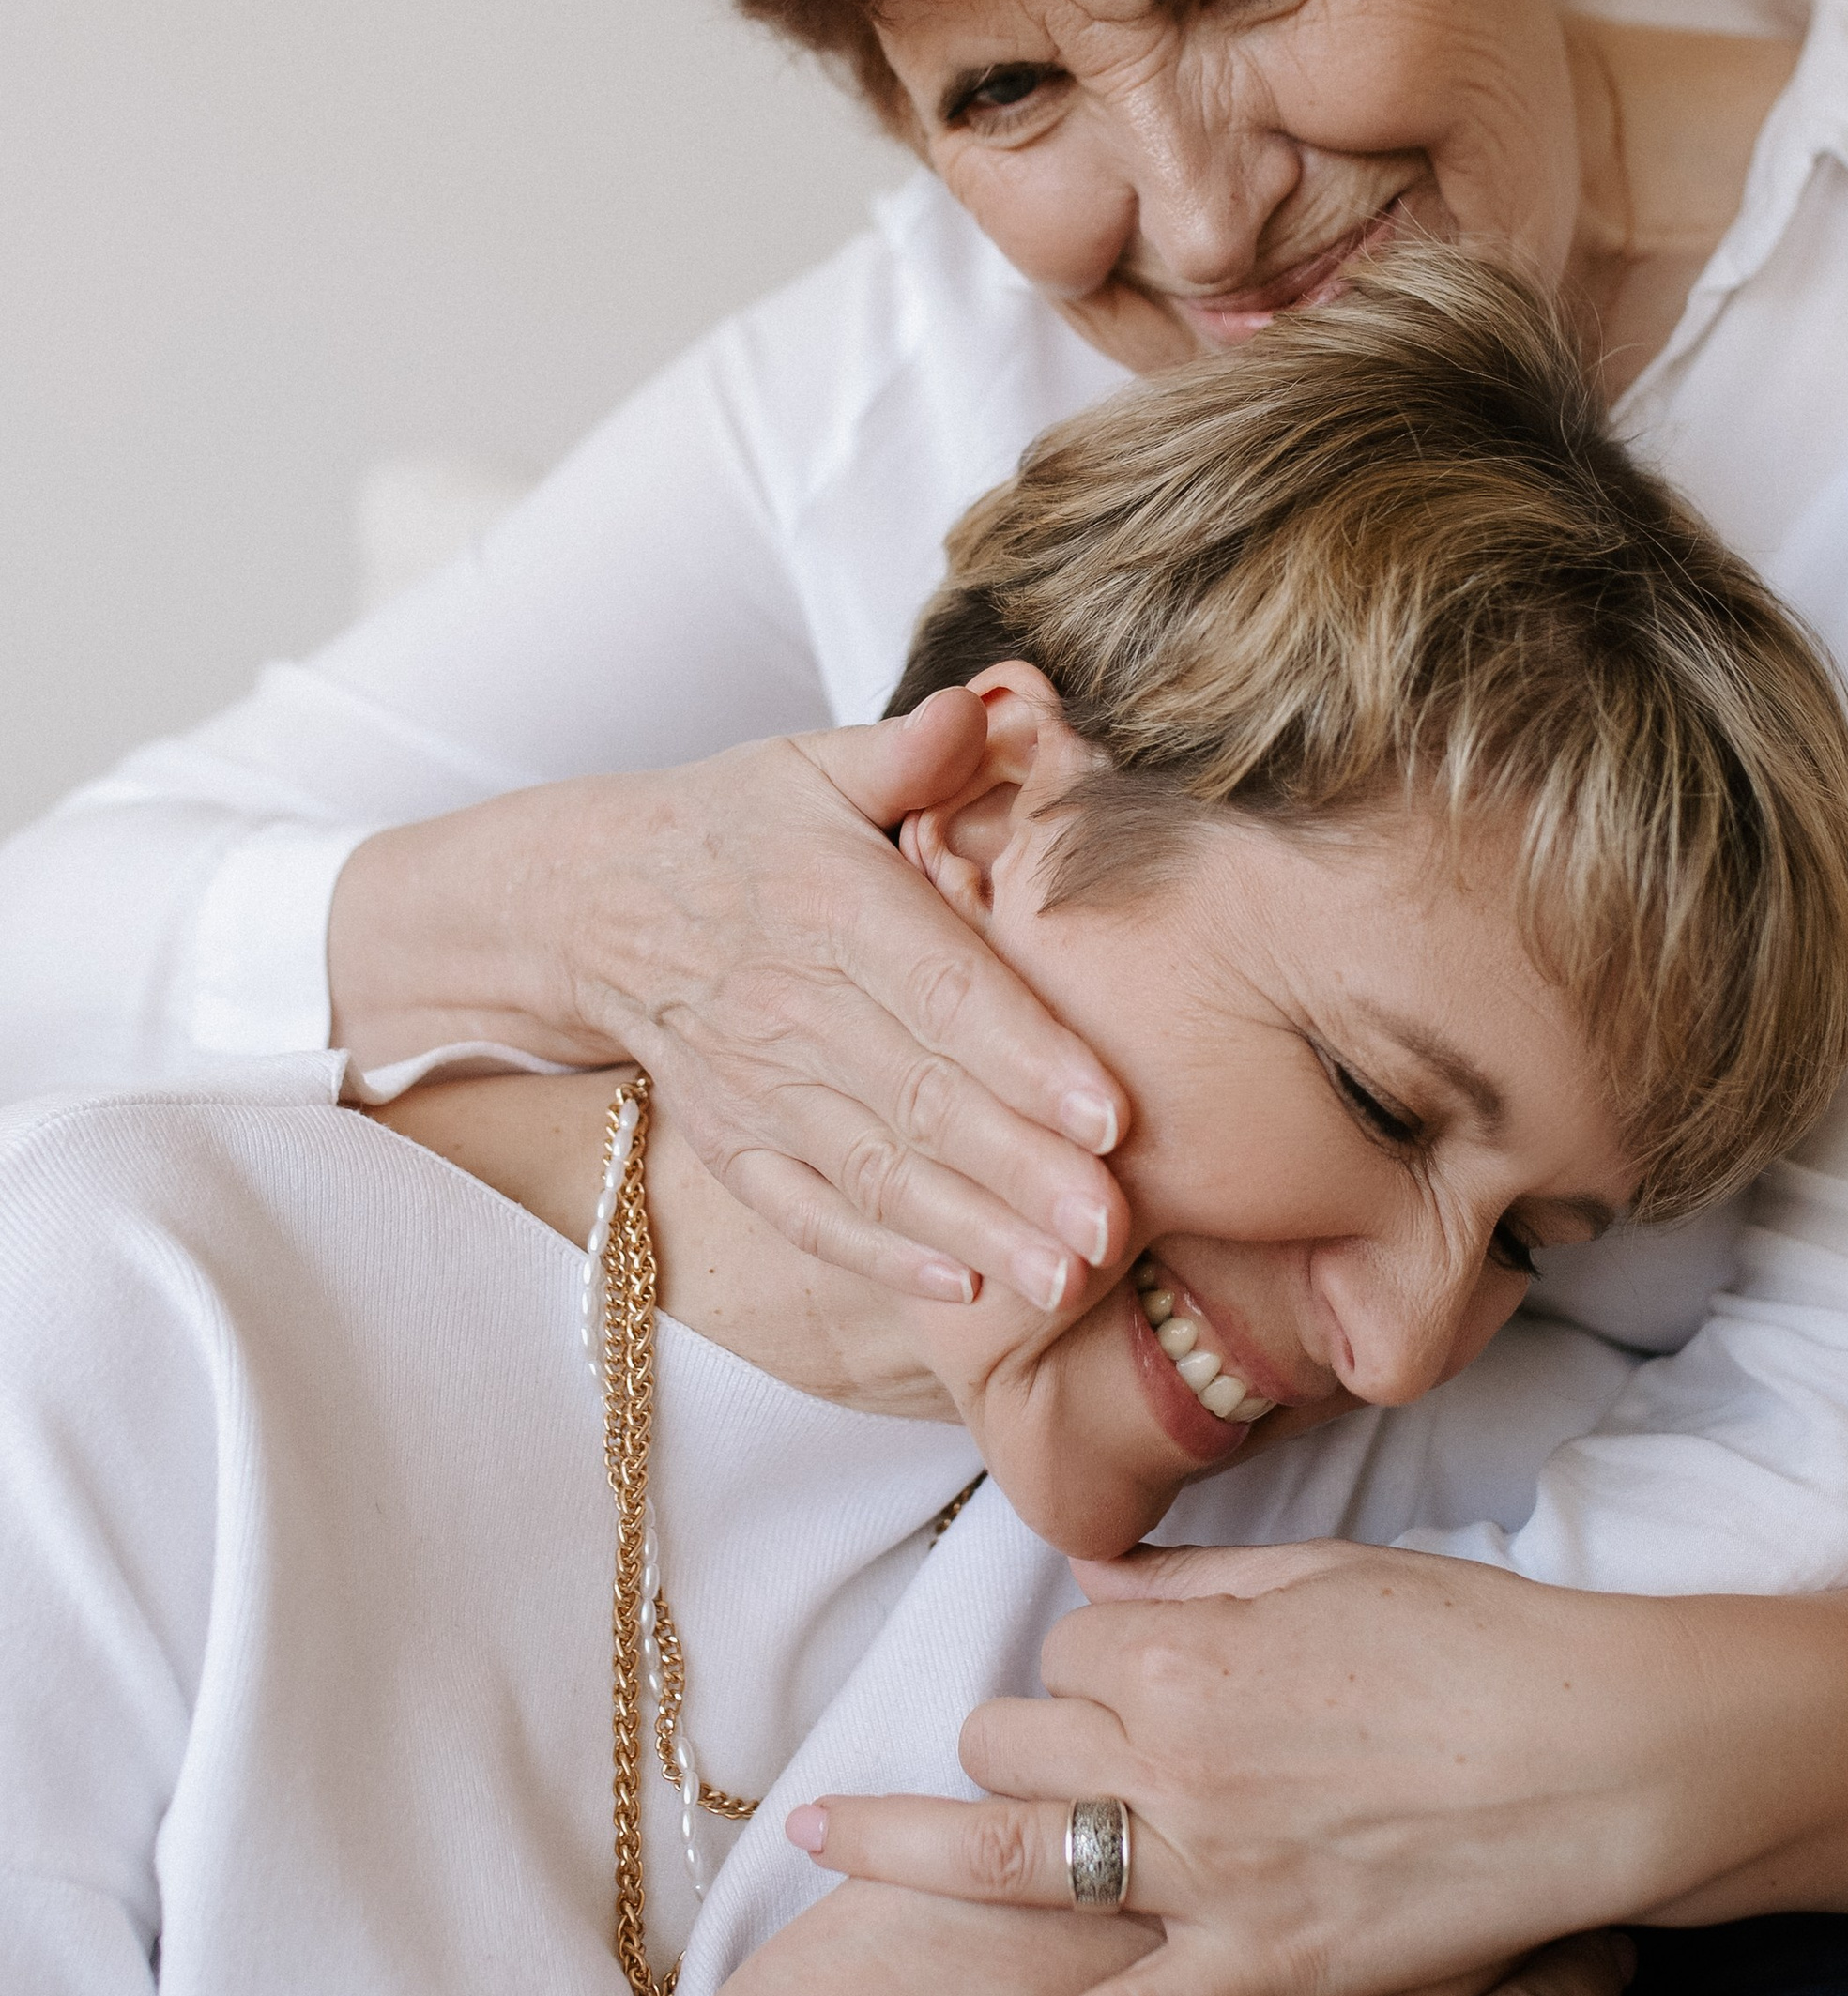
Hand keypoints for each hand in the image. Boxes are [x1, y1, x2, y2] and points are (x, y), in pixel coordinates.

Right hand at [330, 692, 1130, 1308]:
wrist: (586, 898)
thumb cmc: (735, 826)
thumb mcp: (810, 765)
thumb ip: (907, 751)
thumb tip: (988, 706)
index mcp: (831, 905)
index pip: (943, 990)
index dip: (1027, 1053)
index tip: (1110, 1113)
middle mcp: (792, 1004)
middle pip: (923, 1099)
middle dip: (1022, 1171)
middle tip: (1113, 1228)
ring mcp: (756, 1085)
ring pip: (876, 1170)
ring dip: (971, 1229)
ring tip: (1063, 1278)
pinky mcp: (732, 1142)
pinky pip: (808, 1211)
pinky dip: (880, 1255)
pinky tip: (962, 1289)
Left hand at [800, 1539, 1646, 1995]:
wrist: (1603, 1756)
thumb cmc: (1484, 1649)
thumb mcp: (1335, 1575)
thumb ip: (1204, 1582)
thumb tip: (1100, 1586)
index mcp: (1188, 1641)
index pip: (1069, 1644)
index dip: (1096, 1661)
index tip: (1143, 1681)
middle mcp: (1167, 1751)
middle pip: (1016, 1738)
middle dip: (1024, 1742)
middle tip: (1064, 1766)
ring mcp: (1201, 1871)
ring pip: (1010, 1857)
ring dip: (899, 1850)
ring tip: (812, 1849)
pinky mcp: (1250, 1973)